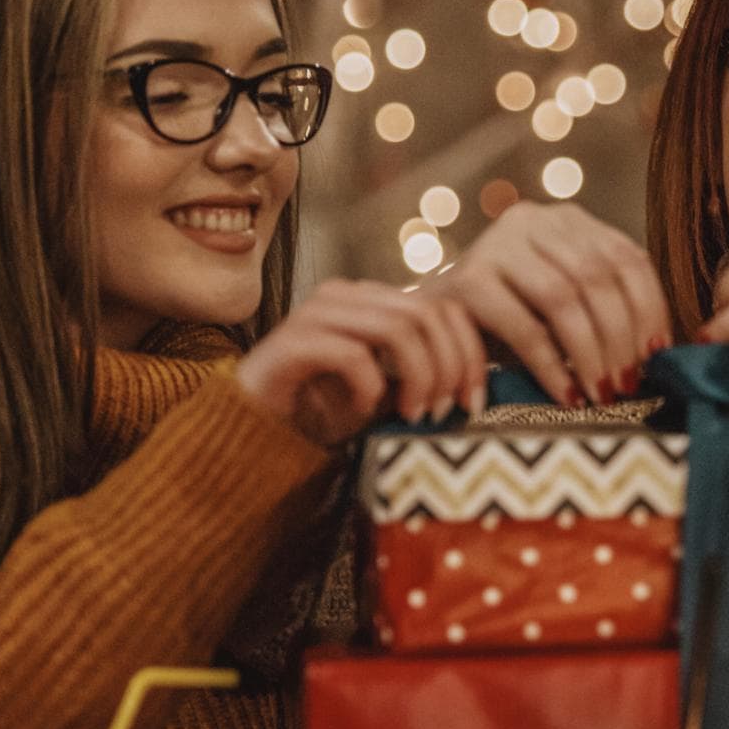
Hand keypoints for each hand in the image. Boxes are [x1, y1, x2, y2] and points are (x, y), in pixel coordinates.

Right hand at [235, 279, 486, 445]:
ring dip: (419, 376)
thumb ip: (424, 377)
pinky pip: (353, 355)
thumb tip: (476, 383)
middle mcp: (346, 296)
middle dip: (450, 366)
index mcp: (373, 301)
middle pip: (428, 313)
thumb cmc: (323, 412)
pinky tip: (365, 410)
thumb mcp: (387, 393)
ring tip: (415, 414)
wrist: (252, 432)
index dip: (471, 351)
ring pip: (398, 328)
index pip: (444, 305)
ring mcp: (316, 314)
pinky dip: (370, 387)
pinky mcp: (291, 343)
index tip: (475, 401)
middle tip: (447, 411)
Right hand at [423, 201, 671, 406]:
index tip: (659, 354)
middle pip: (597, 277)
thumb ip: (603, 308)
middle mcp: (533, 220)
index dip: (650, 308)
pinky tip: (567, 395)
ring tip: (602, 392)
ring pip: (563, 299)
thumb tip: (659, 351)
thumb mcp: (563, 303)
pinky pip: (523, 327)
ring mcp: (496, 244)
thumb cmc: (510, 321)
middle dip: (621, 336)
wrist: (430, 325)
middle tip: (629, 383)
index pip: (626, 257)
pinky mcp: (467, 279)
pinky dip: (550, 366)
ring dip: (590, 353)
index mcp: (567, 220)